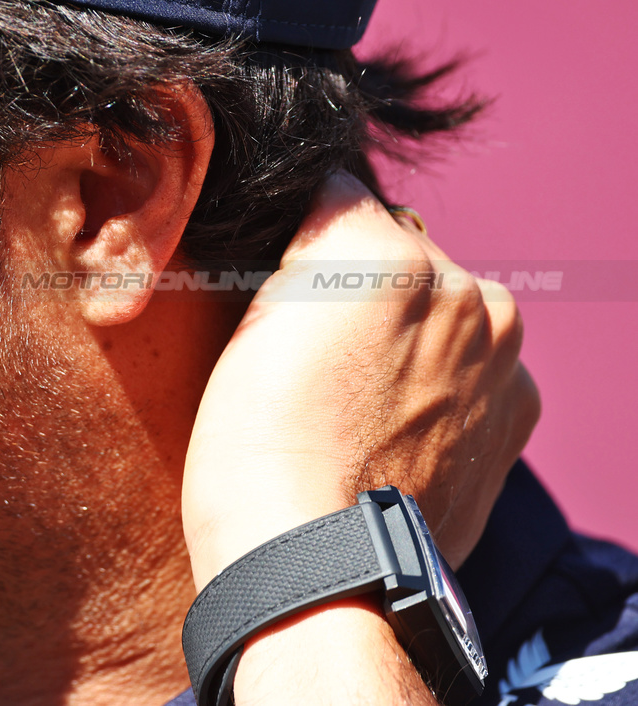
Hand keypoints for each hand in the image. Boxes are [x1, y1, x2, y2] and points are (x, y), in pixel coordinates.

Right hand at [182, 171, 538, 586]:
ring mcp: (499, 353)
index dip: (294, 238)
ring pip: (441, 309)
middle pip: (399, 254)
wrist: (315, 566)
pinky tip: (392, 425)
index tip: (271, 283)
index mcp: (386, 249)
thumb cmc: (253, 447)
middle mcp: (462, 286)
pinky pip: (471, 366)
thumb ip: (303, 254)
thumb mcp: (248, 321)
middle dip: (361, 286)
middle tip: (310, 354)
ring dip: (407, 331)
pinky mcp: (515, 411)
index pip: (334, 197)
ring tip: (354, 399)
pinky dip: (440, 381)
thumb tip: (325, 226)